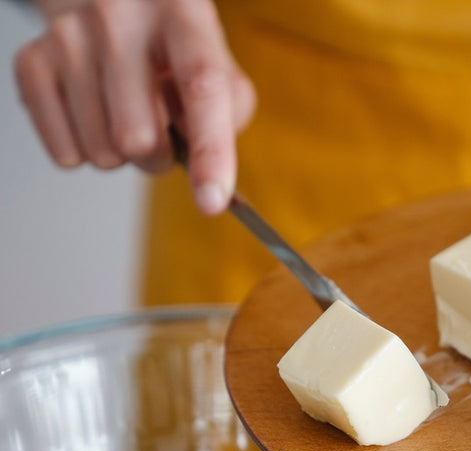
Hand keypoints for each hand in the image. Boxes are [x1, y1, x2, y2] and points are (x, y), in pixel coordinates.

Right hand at [14, 0, 255, 214]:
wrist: (112, 11)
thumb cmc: (174, 55)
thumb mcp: (220, 70)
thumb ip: (230, 115)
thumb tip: (206, 168)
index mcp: (182, 12)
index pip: (202, 87)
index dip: (211, 151)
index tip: (212, 202)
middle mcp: (119, 13)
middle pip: (139, 138)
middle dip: (157, 156)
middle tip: (161, 131)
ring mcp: (68, 34)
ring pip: (102, 152)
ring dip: (123, 155)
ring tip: (126, 116)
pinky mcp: (31, 61)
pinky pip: (66, 154)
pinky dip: (87, 153)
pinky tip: (94, 117)